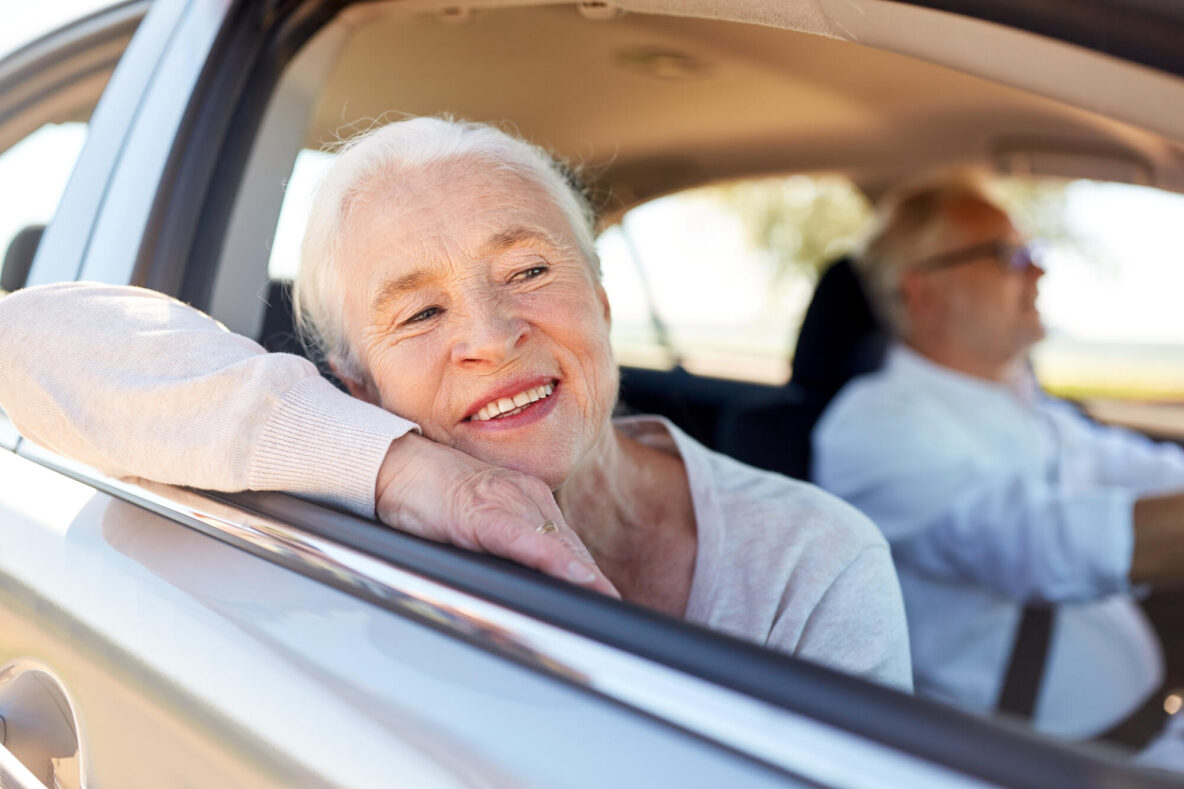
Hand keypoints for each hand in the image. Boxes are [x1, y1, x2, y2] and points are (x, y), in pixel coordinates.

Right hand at [374, 432, 619, 597]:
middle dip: (593, 582)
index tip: (609, 601)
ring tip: (606, 603)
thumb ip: (504, 547)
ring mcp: (506, 501)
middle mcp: (525, 496)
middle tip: (616, 611)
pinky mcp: (483, 513)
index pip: (566, 542)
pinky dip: (552, 559)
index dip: (588, 575)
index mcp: (526, 499)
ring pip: (556, 543)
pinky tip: (573, 576)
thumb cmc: (429, 498)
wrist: (394, 466)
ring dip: (583, 577)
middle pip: (570, 546)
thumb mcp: (477, 524)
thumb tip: (524, 585)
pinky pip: (525, 539)